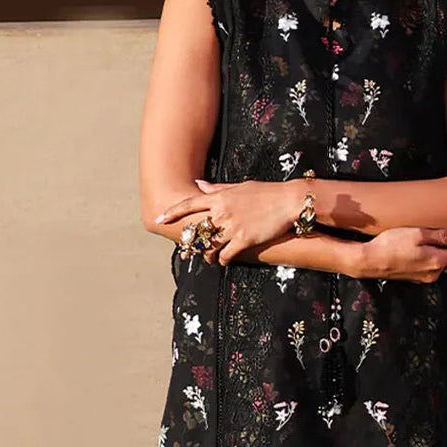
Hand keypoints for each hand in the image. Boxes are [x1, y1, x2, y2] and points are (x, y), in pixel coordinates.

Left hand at [154, 177, 298, 263]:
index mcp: (219, 197)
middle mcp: (222, 211)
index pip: (189, 204)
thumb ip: (217, 189)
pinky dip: (222, 260)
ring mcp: (232, 226)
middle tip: (186, 251)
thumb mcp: (239, 186)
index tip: (159, 218)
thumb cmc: (266, 192)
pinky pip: (226, 254)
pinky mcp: (244, 239)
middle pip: (197, 230)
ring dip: (207, 255)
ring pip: (210, 245)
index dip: (172, 212)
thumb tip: (199, 185)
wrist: (288, 201)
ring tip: (208, 259)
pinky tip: (223, 261)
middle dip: (190, 242)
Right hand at [358, 226, 446, 282]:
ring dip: (446, 252)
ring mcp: (424, 277)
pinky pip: (431, 265)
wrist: (370, 261)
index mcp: (438, 261)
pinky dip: (435, 256)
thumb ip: (443, 235)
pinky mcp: (415, 277)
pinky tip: (430, 248)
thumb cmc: (392, 244)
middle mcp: (434, 273)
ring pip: (442, 262)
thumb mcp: (419, 234)